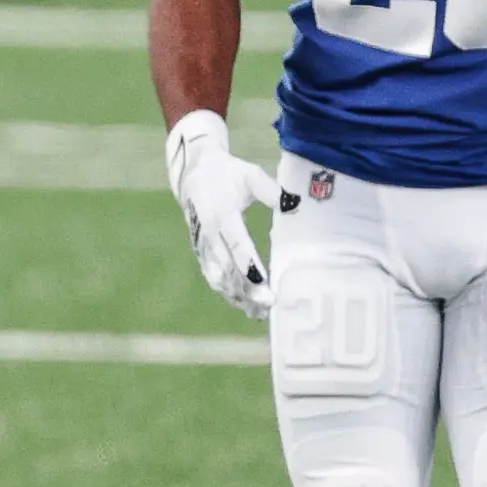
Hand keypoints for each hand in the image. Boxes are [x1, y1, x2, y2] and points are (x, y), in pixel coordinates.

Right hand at [164, 112, 274, 320]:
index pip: (235, 243)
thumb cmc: (226, 174)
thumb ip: (270, 190)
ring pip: (219, 278)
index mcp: (221, 215)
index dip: (247, 263)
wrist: (192, 174)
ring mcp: (203, 247)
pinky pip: (214, 278)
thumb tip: (294, 202)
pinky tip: (246, 306)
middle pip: (227, 267)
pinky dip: (229, 294)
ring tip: (261, 312)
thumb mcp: (248, 175)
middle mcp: (209, 235)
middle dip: (247, 288)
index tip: (262, 281)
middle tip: (269, 304)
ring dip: (238, 296)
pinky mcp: (202, 253)